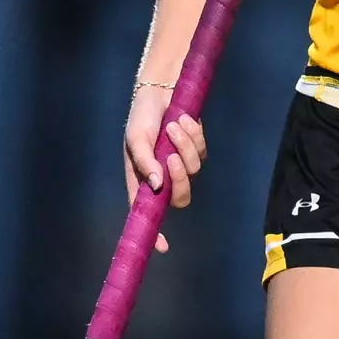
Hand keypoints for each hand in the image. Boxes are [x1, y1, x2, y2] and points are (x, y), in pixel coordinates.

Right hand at [121, 84, 208, 252]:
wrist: (162, 92)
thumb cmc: (142, 118)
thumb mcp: (136, 139)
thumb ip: (144, 162)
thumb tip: (157, 185)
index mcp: (143, 180)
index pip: (149, 212)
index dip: (155, 231)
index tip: (162, 245)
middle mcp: (163, 176)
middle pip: (180, 196)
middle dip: (180, 176)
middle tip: (172, 155)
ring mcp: (181, 163)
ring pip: (193, 169)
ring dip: (184, 145)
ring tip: (173, 125)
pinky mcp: (196, 148)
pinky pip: (202, 150)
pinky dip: (194, 135)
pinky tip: (184, 119)